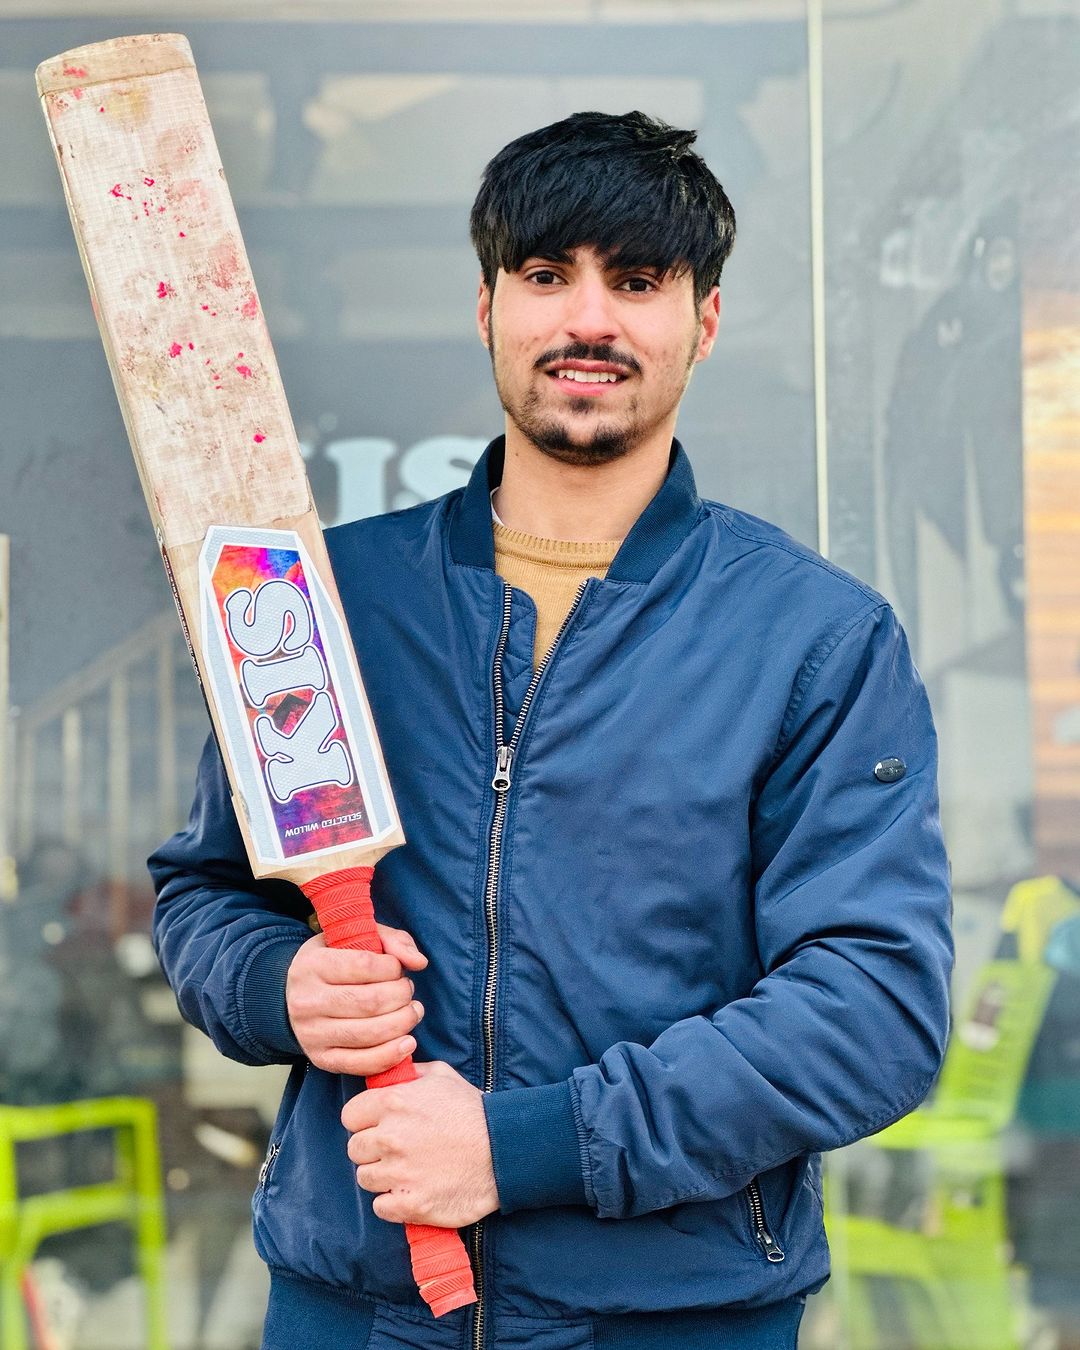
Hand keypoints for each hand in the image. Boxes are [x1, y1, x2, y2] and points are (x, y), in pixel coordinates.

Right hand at [285, 925, 427, 1076]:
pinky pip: (361, 1064)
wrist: (297, 995)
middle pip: (371, 1002)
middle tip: (407, 991)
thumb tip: (419, 963)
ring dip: (403, 1023)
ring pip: (370, 1033)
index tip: (397, 969)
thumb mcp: (358, 938)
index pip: (364, 965)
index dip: (393, 968)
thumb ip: (392, 941)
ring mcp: (311, 1034)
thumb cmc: (336, 962)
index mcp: (312, 965)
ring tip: (412, 1011)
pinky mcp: (321, 1058)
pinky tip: (408, 1043)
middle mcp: (306, 1001)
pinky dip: (391, 1055)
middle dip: (402, 996)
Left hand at [342, 1061, 499, 1227]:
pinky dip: (393, 1203)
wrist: (505, 1151)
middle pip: (355, 1149)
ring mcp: (399, 1173)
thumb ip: (409, 1074)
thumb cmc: (473, 1111)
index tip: (378, 1126)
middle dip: (372, 1150)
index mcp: (393, 1103)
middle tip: (396, 1150)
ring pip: (365, 1179)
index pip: (349, 1116)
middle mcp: (390, 1137)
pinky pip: (381, 1207)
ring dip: (382, 1176)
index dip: (363, 1121)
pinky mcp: (410, 1204)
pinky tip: (411, 1191)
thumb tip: (390, 1073)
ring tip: (406, 1170)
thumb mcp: (442, 1076)